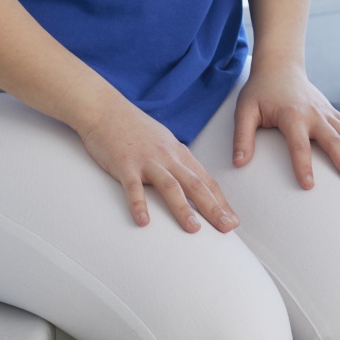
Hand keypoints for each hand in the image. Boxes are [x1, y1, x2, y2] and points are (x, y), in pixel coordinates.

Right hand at [73, 97, 237, 232]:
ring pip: (170, 186)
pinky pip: (133, 187)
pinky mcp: (125, 165)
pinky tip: (143, 222)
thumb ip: (177, 163)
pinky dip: (139, 204)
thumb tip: (190, 183)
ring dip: (183, 208)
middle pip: (195, 184)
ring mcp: (147, 161)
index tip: (233, 220)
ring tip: (194, 229)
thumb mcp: (163, 143)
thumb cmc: (134, 129)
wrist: (106, 109)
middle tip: (227, 227)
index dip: (221, 201)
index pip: (206, 180)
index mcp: (179, 154)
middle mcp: (168, 157)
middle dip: (213, 207)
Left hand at [232, 59, 339, 189]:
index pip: (298, 145)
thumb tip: (239, 163)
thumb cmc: (260, 90)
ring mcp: (326, 113)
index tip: (309, 186)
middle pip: (335, 141)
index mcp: (292, 115)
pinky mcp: (332, 113)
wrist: (281, 65)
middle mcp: (314, 114)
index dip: (303, 165)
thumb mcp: (245, 111)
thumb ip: (242, 137)